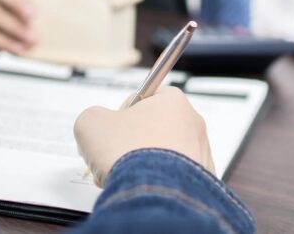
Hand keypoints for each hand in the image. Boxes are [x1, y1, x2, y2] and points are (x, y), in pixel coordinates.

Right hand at [74, 86, 214, 186]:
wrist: (152, 195)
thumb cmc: (128, 154)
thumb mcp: (91, 123)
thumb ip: (93, 116)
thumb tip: (95, 125)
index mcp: (173, 101)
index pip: (144, 98)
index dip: (123, 113)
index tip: (113, 128)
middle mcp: (193, 125)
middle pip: (153, 128)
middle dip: (130, 144)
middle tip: (113, 157)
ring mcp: (200, 154)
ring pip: (164, 155)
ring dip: (142, 164)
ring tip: (124, 177)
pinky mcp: (202, 182)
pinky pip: (175, 178)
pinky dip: (158, 183)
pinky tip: (141, 189)